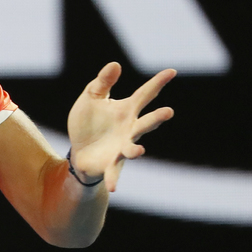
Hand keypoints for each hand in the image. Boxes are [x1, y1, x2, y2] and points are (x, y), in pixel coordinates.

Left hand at [67, 62, 175, 191]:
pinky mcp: (111, 163)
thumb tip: (115, 63)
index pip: (145, 94)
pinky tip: (113, 188)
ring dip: (136, 150)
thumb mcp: (91, 97)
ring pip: (133, 148)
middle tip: (168, 112)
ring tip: (139, 150)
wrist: (80, 149)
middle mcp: (130, 129)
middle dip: (157, 118)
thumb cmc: (89, 122)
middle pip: (146, 123)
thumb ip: (102, 82)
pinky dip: (114, 179)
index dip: (158, 83)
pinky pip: (114, 172)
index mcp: (127, 110)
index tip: (171, 71)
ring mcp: (122, 147)